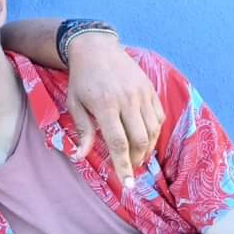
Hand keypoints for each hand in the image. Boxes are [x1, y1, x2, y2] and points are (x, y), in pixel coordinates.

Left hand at [65, 33, 164, 187]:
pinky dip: (154, 132)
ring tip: (137, 157)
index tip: (127, 184)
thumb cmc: (81, 79)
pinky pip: (158, 117)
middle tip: (130, 169)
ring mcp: (142, 94)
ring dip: (147, 149)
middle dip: (136, 160)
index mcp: (105, 105)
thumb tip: (79, 158)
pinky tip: (144, 139)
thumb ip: (82, 131)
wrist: (97, 49)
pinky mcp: (151, 90)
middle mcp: (127, 100)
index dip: (123, 166)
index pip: (118, 143)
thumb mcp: (75, 104)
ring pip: (152, 131)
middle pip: (139, 140)